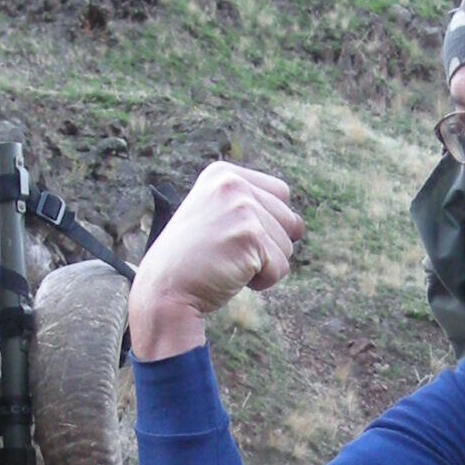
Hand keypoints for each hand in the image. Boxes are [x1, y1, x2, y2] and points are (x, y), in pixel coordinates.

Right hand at [130, 163, 304, 359]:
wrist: (164, 291)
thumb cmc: (191, 262)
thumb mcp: (214, 216)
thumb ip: (250, 207)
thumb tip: (300, 225)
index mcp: (223, 173)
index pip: (281, 193)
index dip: (267, 222)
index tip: (230, 235)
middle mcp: (233, 184)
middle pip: (290, 220)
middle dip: (267, 246)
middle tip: (225, 253)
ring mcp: (242, 209)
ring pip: (288, 247)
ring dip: (263, 265)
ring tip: (225, 264)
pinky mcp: (250, 237)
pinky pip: (280, 268)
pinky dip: (261, 281)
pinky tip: (229, 275)